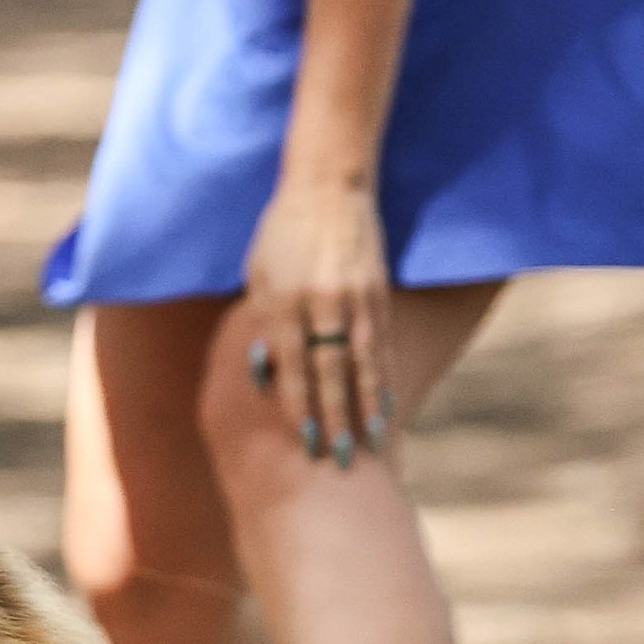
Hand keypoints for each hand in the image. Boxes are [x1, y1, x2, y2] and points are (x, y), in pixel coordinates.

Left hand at [240, 173, 393, 464]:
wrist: (328, 185)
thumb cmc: (281, 232)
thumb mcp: (258, 272)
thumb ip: (262, 322)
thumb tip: (268, 373)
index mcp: (284, 298)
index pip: (292, 363)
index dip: (298, 404)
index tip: (301, 440)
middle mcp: (321, 301)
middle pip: (329, 371)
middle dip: (333, 418)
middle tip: (337, 458)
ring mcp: (354, 297)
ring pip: (361, 363)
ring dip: (363, 407)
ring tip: (368, 443)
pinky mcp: (378, 293)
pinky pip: (380, 344)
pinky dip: (381, 378)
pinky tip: (384, 406)